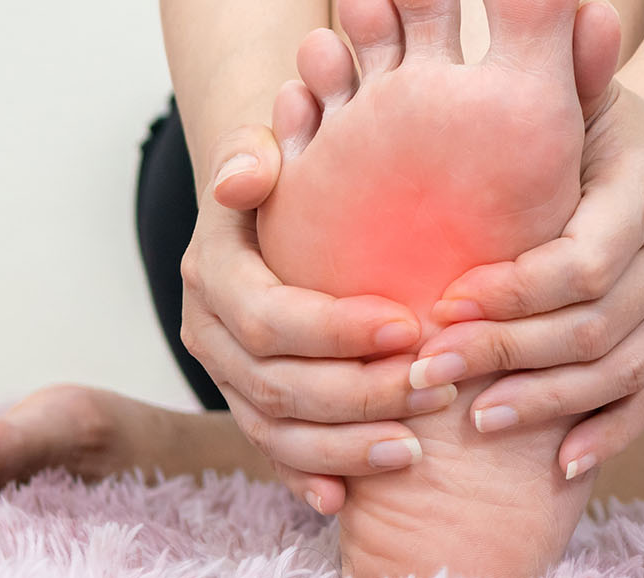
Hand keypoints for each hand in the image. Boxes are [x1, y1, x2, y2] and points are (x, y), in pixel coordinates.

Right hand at [176, 85, 455, 512]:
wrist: (283, 205)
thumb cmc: (299, 173)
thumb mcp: (276, 147)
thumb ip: (257, 151)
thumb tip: (243, 177)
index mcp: (214, 268)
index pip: (270, 315)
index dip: (337, 331)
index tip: (409, 327)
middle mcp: (209, 328)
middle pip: (277, 383)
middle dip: (359, 394)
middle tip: (434, 389)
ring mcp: (225, 375)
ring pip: (275, 428)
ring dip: (345, 445)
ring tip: (414, 448)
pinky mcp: (248, 406)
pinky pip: (274, 453)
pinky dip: (310, 475)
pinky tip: (348, 496)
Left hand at [410, 73, 643, 478]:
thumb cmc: (600, 119)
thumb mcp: (580, 88)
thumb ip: (556, 69)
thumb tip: (564, 15)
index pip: (581, 263)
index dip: (511, 295)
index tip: (440, 307)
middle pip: (591, 327)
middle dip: (505, 356)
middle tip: (427, 373)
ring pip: (616, 371)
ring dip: (542, 403)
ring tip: (471, 421)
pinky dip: (605, 433)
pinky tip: (554, 465)